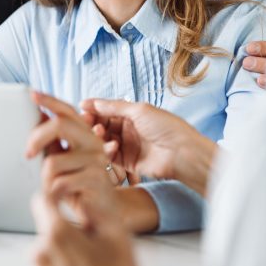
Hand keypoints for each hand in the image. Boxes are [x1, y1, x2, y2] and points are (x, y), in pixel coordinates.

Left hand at [26, 92, 117, 226]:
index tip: (31, 94)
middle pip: (59, 124)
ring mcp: (97, 159)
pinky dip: (52, 193)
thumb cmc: (80, 188)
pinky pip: (60, 182)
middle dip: (36, 137)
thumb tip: (37, 116)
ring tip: (51, 188)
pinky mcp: (97, 178)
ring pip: (53, 161)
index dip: (49, 100)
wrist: (103, 216)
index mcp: (85, 134)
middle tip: (27, 153)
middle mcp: (93, 141)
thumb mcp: (63, 161)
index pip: (67, 110)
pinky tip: (59, 198)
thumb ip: (53, 141)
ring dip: (44, 179)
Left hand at [32, 192, 146, 265]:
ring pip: (47, 248)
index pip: (42, 200)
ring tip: (88, 265)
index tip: (64, 196)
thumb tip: (84, 198)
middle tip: (91, 244)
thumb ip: (97, 209)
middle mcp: (41, 253)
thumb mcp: (117, 235)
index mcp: (58, 234)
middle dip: (65, 228)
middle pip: (47, 226)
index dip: (53, 194)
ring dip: (62, 250)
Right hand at [81, 99, 215, 196]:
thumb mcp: (139, 110)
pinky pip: (110, 156)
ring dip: (98, 136)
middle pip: (102, 125)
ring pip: (104, 141)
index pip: (106, 110)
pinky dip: (106, 151)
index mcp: (132, 114)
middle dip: (93, 123)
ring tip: (100, 133)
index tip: (81, 108)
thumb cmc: (167, 127)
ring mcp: (128, 146)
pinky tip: (111, 147)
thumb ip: (113, 107)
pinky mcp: (128, 163)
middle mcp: (128, 129)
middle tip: (87, 122)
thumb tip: (91, 101)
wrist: (183, 153)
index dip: (93, 109)